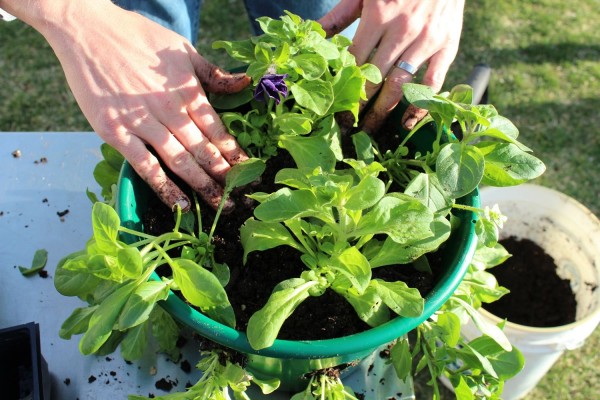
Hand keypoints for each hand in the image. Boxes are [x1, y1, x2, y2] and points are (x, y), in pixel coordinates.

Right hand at [21, 1, 250, 211]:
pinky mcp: (115, 132)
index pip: (218, 130)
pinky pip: (144, 166)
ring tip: (220, 207)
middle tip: (239, 199)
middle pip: (203, 150)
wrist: (86, 29)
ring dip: (202, 186)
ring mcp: (141, 122)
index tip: (249, 172)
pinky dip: (164, 187)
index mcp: (187, 91)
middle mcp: (169, 110)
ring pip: (179, 161)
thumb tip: (244, 83)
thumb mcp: (182, 49)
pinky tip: (180, 205)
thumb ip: (213, 73)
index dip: (235, 154)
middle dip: (224, 177)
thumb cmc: (136, 36)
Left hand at [319, 0, 463, 131]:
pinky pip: (434, 82)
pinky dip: (420, 105)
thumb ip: (339, 15)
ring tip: (367, 131)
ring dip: (382, 112)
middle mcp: (403, 30)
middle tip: (345, 126)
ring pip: (400, 85)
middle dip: (357, 106)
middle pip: (375, 78)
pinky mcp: (447, 46)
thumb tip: (312, 34)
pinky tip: (406, 123)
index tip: (331, 107)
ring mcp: (427, 40)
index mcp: (379, 14)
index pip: (354, 61)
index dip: (341, 86)